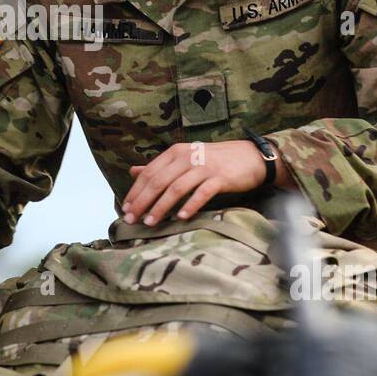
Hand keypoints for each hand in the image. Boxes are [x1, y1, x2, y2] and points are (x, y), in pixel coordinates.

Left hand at [122, 139, 291, 226]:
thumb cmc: (215, 160)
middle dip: (143, 202)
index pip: (149, 173)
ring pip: (176, 188)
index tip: (126, 209)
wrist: (250, 156)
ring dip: (161, 207)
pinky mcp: (220, 178)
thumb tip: (133, 171)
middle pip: (159, 181)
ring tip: (151, 223)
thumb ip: (160, 166)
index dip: (136, 191)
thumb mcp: (185, 158)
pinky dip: (190, 206)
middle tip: (132, 220)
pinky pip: (202, 193)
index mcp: (176, 152)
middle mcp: (187, 156)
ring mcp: (204, 166)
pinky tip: (181, 218)